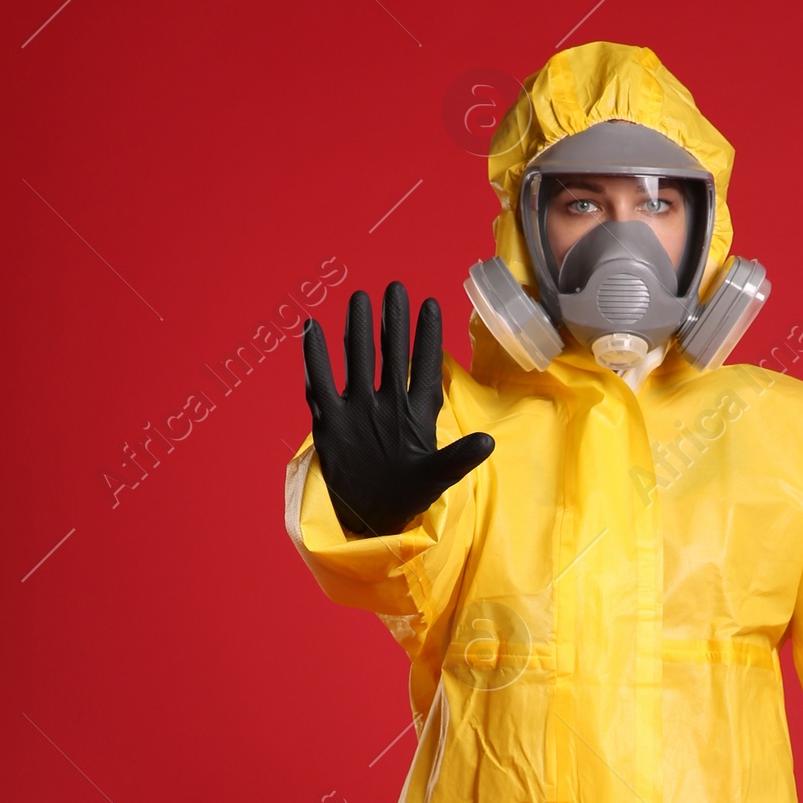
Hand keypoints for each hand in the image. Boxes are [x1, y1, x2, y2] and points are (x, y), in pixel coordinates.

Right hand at [303, 282, 492, 537]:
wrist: (370, 516)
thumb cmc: (408, 494)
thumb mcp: (438, 477)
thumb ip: (460, 458)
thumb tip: (490, 442)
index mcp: (417, 414)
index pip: (425, 368)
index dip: (428, 337)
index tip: (431, 304)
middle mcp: (387, 404)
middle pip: (391, 354)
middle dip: (393, 321)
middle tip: (396, 287)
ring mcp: (358, 409)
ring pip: (358, 360)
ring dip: (358, 330)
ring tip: (359, 298)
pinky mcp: (331, 421)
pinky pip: (321, 384)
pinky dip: (315, 359)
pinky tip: (312, 328)